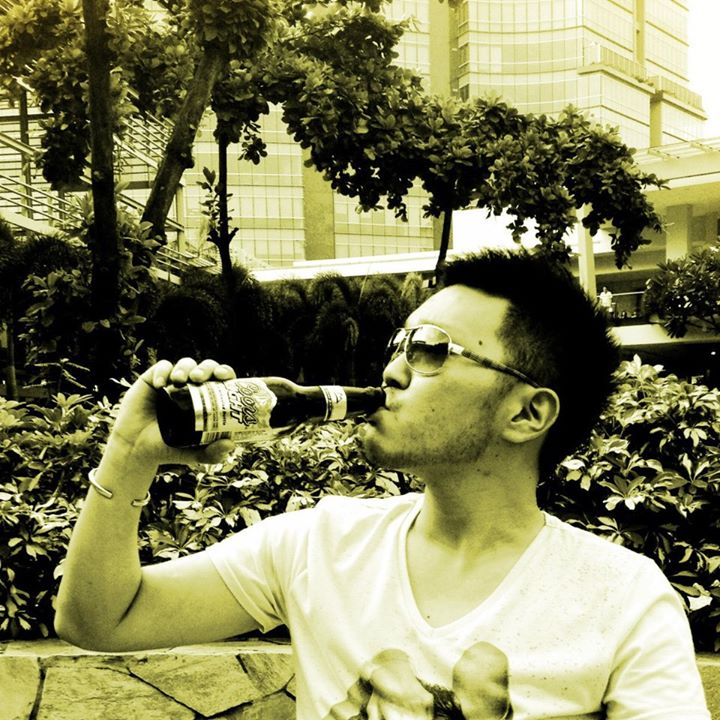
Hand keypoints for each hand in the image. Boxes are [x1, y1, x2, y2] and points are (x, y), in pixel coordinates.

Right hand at [109, 358, 237, 467]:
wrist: (137, 448)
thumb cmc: (169, 448)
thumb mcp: (194, 454)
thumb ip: (213, 453)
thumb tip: (230, 445)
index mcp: (207, 400)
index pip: (222, 380)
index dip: (226, 372)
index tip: (224, 376)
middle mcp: (193, 388)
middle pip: (206, 367)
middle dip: (206, 368)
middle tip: (199, 378)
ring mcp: (174, 382)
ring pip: (186, 364)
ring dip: (186, 367)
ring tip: (180, 380)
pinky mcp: (154, 379)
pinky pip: (162, 366)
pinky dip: (163, 371)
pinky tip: (160, 384)